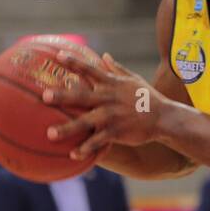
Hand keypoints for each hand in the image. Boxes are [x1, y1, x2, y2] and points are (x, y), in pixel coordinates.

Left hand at [42, 52, 163, 158]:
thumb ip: (116, 68)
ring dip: (68, 128)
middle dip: (63, 96)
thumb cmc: (148, 97)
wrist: (164, 117)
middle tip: (45, 96)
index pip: (90, 69)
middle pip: (82, 96)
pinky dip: (86, 148)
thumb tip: (103, 55)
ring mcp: (112, 116)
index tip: (58, 55)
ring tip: (49, 134)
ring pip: (86, 122)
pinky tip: (73, 154)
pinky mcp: (117, 132)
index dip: (74, 62)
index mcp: (112, 83)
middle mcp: (109, 98)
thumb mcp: (133, 79)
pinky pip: (98, 141)